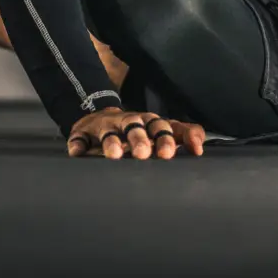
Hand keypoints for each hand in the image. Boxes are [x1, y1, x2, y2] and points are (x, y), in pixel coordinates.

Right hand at [67, 108, 206, 159]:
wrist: (101, 121)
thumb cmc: (139, 132)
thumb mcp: (163, 132)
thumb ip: (186, 136)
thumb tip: (199, 149)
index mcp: (149, 123)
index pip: (161, 126)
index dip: (166, 138)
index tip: (169, 154)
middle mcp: (129, 122)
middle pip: (136, 126)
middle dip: (140, 139)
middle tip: (143, 154)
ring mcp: (106, 127)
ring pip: (110, 131)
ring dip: (112, 142)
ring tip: (113, 155)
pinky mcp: (84, 133)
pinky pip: (80, 138)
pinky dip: (78, 145)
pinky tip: (78, 153)